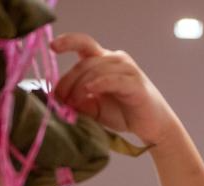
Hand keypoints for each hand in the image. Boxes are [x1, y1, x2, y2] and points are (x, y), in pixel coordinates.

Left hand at [52, 34, 180, 146]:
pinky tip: (90, 90)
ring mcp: (127, 70)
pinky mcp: (135, 84)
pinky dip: (99, 83)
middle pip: (85, 62)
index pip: (83, 44)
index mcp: (103, 61)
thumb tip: (59, 100)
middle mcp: (115, 60)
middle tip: (60, 99)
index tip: (53, 47)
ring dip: (80, 86)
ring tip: (73, 103)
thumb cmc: (124, 114)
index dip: (67, 41)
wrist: (151, 127)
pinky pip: (113, 79)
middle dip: (68, 81)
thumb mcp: (94, 108)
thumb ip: (78, 102)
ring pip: (96, 70)